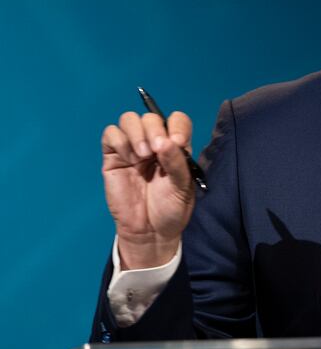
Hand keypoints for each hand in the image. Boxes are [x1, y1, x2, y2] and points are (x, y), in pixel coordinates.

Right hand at [101, 111, 195, 269]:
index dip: (177, 125)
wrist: (150, 231)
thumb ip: (176, 163)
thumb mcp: (182, 187)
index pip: (177, 120)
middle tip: (156, 150)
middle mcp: (154, 142)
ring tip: (142, 156)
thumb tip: (167, 141)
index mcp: (175, 146)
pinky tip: (128, 159)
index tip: (177, 142)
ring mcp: (132, 148)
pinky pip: (111, 134)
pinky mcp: (113, 157)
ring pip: (129, 119)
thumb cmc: (170, 208)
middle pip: (151, 117)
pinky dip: (119, 140)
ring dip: (137, 132)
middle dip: (154, 129)